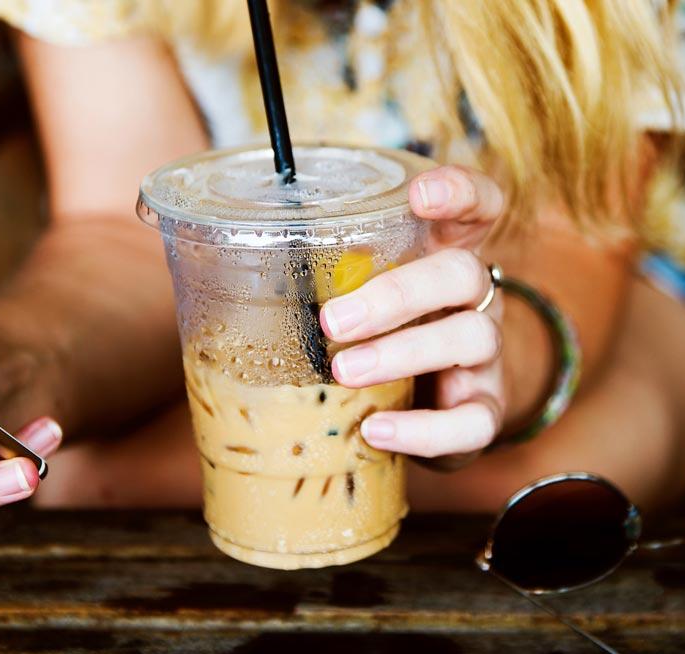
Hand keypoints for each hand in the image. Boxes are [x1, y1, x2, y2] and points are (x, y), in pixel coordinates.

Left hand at [321, 166, 505, 466]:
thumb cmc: (382, 334)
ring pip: (470, 339)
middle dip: (397, 294)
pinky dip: (423, 429)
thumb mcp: (359, 294)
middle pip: (462, 274)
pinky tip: (375, 430)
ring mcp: (485, 356)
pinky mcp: (484, 410)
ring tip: (344, 372)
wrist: (437, 406)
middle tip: (333, 320)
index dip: (458, 191)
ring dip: (402, 354)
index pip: (477, 206)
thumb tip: (199, 255)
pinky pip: (472, 421)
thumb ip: (315, 272)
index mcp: (445, 255)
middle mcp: (475, 299)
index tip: (419, 195)